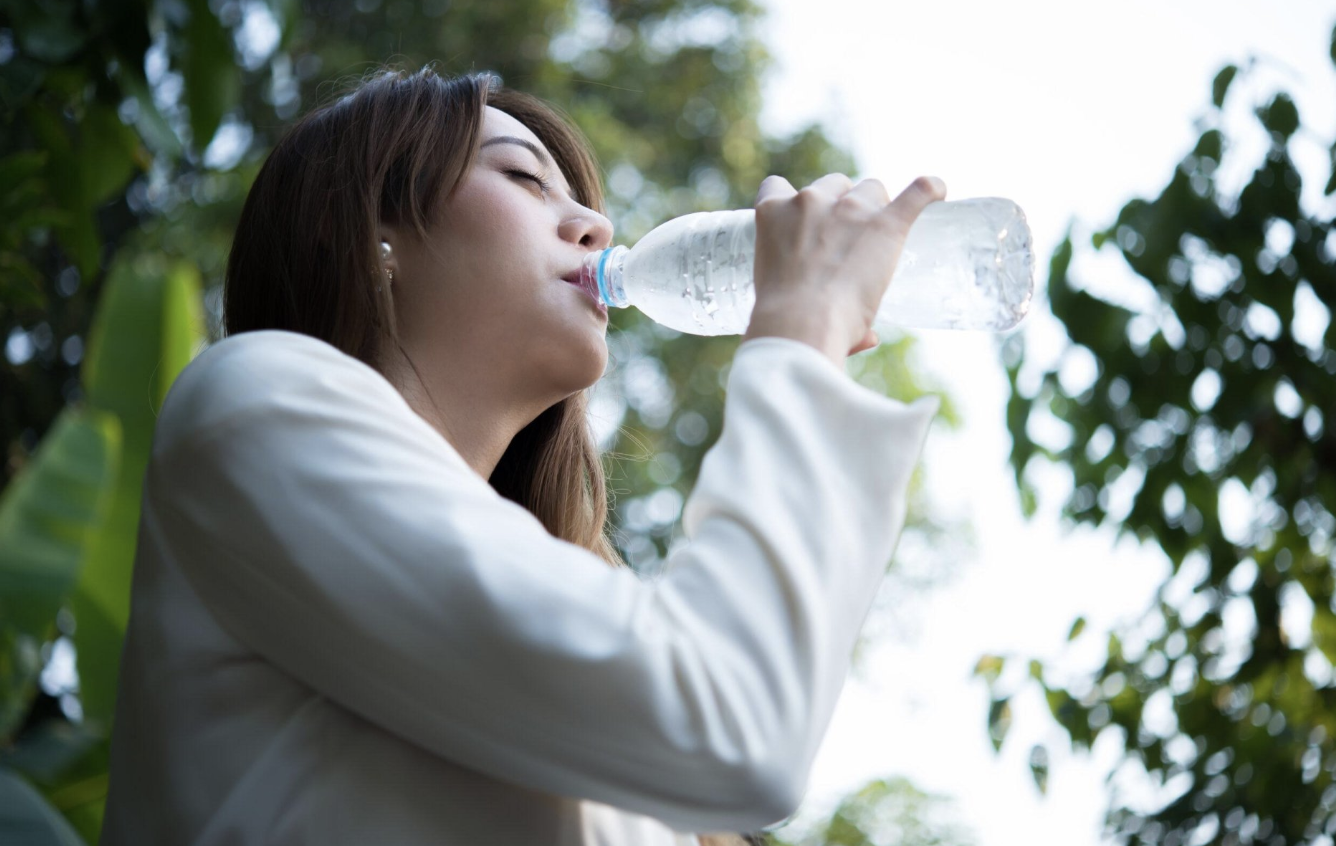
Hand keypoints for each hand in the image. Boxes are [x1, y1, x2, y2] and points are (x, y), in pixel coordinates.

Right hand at [742, 173, 946, 365]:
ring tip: (881, 240)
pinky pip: (918, 192)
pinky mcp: (885, 224)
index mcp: (772, 213)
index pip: (779, 187)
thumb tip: (867, 339)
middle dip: (841, 206)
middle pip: (834, 185)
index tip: (806, 221)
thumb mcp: (771, 292)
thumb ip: (808, 302)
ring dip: (875, 208)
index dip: (796, 202)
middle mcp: (809, 201)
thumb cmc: (779, 321)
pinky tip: (938, 192)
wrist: (800, 326)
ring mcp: (850, 209)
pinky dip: (930, 190)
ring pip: (870, 190)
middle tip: (849, 241)